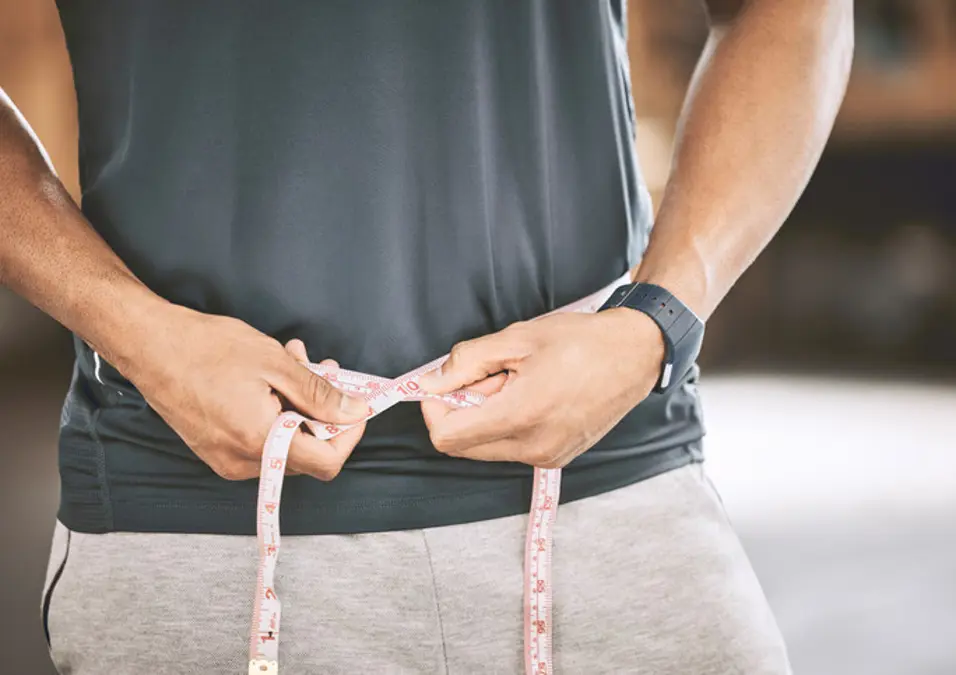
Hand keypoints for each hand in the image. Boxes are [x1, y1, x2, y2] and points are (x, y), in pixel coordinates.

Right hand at [125, 304, 366, 480]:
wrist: (147, 344)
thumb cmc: (204, 348)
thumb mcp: (275, 363)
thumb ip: (320, 393)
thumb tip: (354, 410)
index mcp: (259, 442)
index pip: (326, 462)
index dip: (349, 434)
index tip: (356, 405)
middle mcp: (241, 461)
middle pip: (306, 451)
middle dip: (322, 410)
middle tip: (320, 367)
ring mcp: (225, 457)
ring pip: (284, 440)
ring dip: (297, 403)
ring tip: (292, 359)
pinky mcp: (215, 447)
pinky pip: (260, 437)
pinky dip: (274, 408)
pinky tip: (269, 374)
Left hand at [418, 309, 663, 467]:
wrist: (634, 354)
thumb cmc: (582, 341)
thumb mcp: (517, 338)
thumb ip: (466, 361)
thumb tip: (430, 382)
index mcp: (521, 417)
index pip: (447, 437)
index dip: (434, 409)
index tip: (443, 384)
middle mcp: (533, 448)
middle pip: (463, 445)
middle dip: (462, 411)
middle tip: (489, 376)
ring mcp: (547, 457)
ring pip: (487, 447)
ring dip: (487, 416)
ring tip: (516, 382)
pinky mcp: (557, 458)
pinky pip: (512, 448)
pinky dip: (508, 423)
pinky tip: (532, 395)